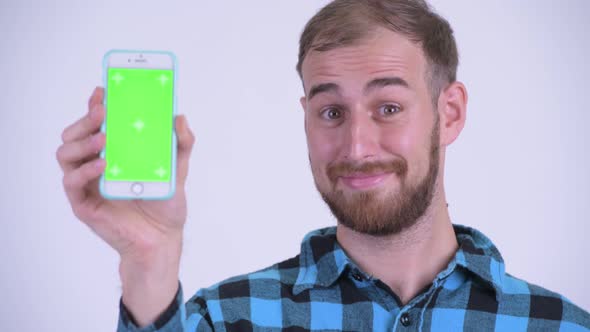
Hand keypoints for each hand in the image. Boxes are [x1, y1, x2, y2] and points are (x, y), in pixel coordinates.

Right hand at [56, 86, 194, 325]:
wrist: (162, 239)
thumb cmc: (165, 204)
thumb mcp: (178, 170)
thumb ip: (181, 144)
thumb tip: (180, 117)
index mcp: (113, 153)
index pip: (96, 123)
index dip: (95, 105)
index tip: (103, 90)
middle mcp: (95, 164)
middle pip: (74, 134)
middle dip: (86, 118)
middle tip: (103, 111)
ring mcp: (87, 184)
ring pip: (65, 154)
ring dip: (82, 141)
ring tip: (104, 139)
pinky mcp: (83, 204)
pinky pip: (72, 182)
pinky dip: (85, 171)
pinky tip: (103, 165)